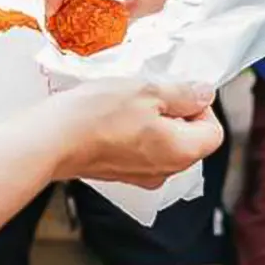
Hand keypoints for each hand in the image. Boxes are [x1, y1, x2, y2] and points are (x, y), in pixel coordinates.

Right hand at [45, 79, 223, 188]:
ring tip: (127, 101)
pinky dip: (134, 130)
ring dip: (152, 118)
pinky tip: (112, 115)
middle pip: (189, 137)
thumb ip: (184, 93)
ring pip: (163, 141)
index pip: (213, 131)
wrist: (51, 140)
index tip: (178, 90)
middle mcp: (166, 171)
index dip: (200, 106)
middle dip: (175, 110)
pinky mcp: (119, 172)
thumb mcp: (148, 90)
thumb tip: (205, 93)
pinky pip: (140, 148)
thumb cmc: (98, 115)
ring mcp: (141, 174)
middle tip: (149, 91)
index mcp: (182, 153)